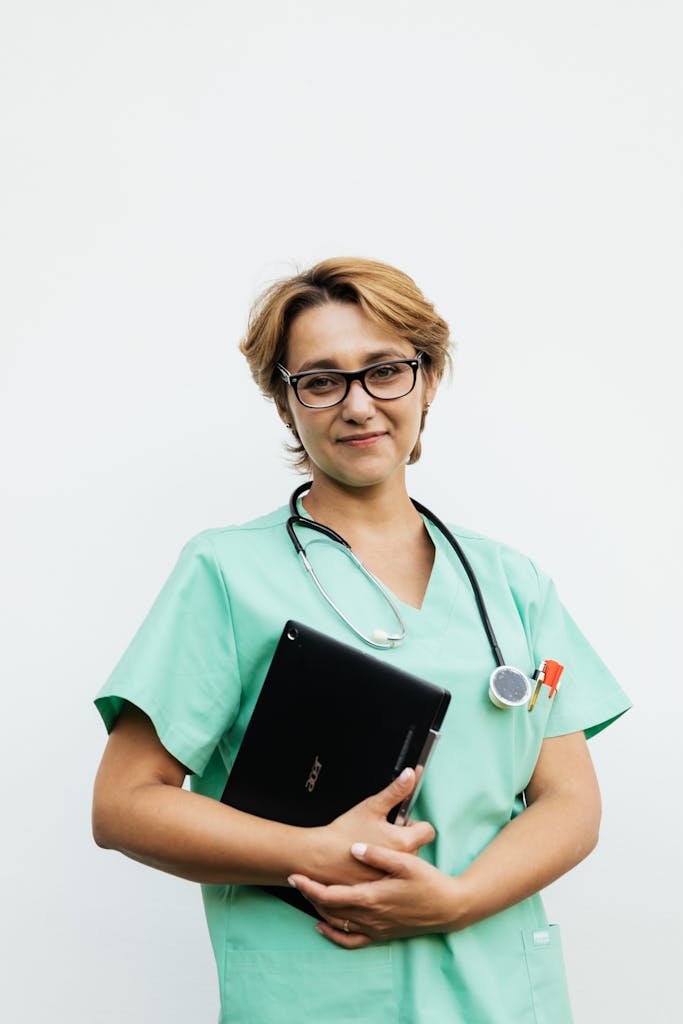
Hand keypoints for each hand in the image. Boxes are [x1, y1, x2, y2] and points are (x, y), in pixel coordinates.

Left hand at [289, 841, 462, 947]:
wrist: (449, 909)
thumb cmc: (429, 883)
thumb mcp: (407, 863)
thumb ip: (379, 855)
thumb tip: (355, 848)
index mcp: (373, 897)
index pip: (331, 895)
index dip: (310, 887)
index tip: (294, 875)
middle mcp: (370, 916)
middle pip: (329, 909)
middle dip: (309, 894)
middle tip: (296, 878)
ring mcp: (375, 928)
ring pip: (337, 923)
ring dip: (319, 909)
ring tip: (307, 892)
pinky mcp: (381, 935)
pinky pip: (351, 941)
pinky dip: (333, 935)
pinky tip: (323, 926)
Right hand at [308, 768, 434, 886]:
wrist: (320, 857)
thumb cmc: (344, 832)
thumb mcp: (372, 806)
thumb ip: (395, 791)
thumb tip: (411, 774)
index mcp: (404, 842)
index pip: (427, 831)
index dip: (414, 823)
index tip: (400, 821)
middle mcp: (401, 863)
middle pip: (415, 846)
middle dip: (402, 837)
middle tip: (381, 832)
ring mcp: (390, 878)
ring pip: (401, 861)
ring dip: (393, 854)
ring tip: (372, 846)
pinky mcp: (379, 888)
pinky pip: (389, 875)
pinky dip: (382, 868)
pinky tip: (368, 862)